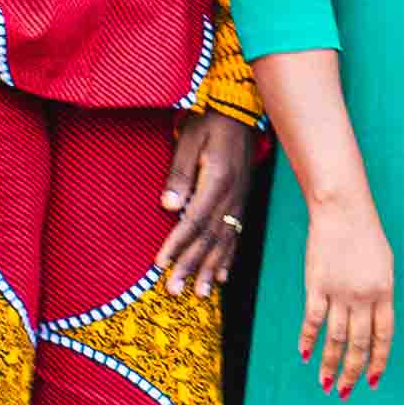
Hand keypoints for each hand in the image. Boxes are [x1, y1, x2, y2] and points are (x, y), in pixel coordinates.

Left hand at [158, 109, 262, 295]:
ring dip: (211, 269)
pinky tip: (222, 276)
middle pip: (209, 238)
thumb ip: (179, 174)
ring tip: (200, 293)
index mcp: (218, 181)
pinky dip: (228, 258)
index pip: (193, 221)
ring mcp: (240, 202)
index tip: (160, 264)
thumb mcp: (190, 140)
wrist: (240, 111)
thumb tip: (169, 206)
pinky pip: (236, 236)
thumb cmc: (210, 123)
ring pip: (225, 242)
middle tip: (175, 290)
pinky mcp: (242, 202)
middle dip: (191, 266)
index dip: (176, 244)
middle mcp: (232, 197)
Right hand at [298, 195, 395, 397]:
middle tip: (346, 392)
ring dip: (330, 364)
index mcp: (385, 292)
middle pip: (358, 343)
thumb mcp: (384, 265)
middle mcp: (364, 296)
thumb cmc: (365, 235)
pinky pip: (312, 320)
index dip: (378, 360)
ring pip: (335, 338)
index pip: (383, 336)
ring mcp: (340, 292)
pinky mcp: (316, 285)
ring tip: (326, 384)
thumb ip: (379, 294)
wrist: (343, 211)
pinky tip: (304, 355)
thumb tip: (373, 321)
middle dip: (353, 372)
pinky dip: (308, 340)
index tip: (372, 380)